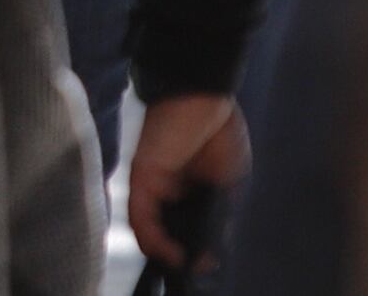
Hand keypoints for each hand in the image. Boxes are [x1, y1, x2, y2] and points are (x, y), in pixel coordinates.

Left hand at [127, 90, 248, 269]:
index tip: (202, 266)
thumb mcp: (228, 182)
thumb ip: (218, 214)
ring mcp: (152, 184)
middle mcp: (165, 190)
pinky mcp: (141, 176)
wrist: (203, 96)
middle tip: (190, 271)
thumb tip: (213, 250)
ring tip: (180, 267)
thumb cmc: (219, 132)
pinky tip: (167, 252)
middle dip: (178, 253)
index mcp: (186, 189)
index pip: (184, 227)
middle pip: (166, 230)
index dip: (192, 249)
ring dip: (164, 252)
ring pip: (149, 229)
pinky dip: (152, 237)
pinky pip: (140, 214)